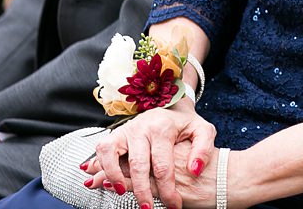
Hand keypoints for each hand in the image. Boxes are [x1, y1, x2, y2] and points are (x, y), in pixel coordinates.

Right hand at [87, 105, 215, 208]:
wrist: (171, 105)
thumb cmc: (185, 123)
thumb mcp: (203, 130)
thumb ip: (203, 149)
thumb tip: (194, 170)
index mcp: (163, 128)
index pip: (163, 166)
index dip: (167, 190)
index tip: (174, 206)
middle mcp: (142, 127)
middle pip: (137, 164)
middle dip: (142, 191)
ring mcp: (126, 129)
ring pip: (111, 152)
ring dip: (114, 175)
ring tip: (122, 192)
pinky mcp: (116, 133)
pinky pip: (102, 148)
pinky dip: (99, 164)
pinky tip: (102, 180)